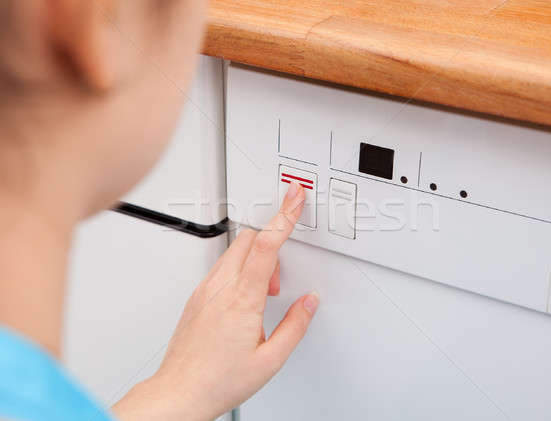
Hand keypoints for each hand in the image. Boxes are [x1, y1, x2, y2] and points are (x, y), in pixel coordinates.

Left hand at [113, 182, 318, 420]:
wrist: (180, 393)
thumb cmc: (218, 380)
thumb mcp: (271, 359)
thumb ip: (295, 325)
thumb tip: (309, 302)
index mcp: (242, 300)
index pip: (267, 245)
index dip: (284, 216)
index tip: (293, 197)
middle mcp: (220, 289)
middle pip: (249, 239)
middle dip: (271, 243)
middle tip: (280, 277)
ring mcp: (205, 291)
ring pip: (233, 251)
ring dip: (255, 260)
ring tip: (264, 294)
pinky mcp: (197, 297)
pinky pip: (221, 268)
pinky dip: (239, 271)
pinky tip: (245, 300)